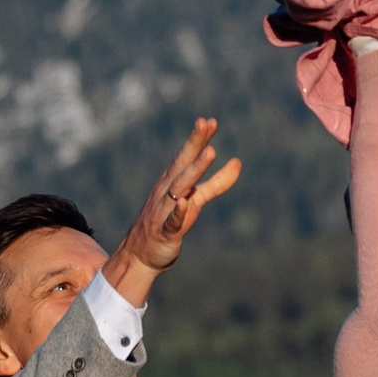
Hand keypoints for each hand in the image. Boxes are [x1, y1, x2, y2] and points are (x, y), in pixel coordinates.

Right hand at [106, 117, 242, 303]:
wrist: (139, 256)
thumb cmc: (169, 222)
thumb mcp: (196, 200)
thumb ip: (217, 183)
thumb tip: (238, 163)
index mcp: (172, 182)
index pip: (186, 156)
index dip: (198, 138)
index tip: (210, 121)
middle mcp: (167, 192)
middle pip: (183, 164)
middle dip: (195, 144)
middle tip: (206, 124)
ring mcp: (165, 211)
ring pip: (181, 187)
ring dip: (195, 169)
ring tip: (211, 152)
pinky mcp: (165, 232)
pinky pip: (172, 221)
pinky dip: (178, 212)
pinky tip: (184, 203)